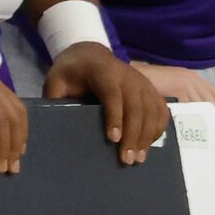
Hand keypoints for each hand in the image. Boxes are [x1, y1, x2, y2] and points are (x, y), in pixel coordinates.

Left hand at [45, 45, 169, 166]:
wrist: (91, 55)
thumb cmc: (71, 72)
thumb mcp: (56, 81)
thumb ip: (55, 99)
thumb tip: (53, 126)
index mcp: (103, 72)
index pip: (112, 95)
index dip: (114, 117)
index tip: (113, 139)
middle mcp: (128, 76)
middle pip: (136, 106)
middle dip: (134, 134)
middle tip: (128, 159)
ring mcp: (143, 82)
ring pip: (152, 110)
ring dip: (147, 135)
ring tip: (139, 158)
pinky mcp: (151, 89)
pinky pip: (161, 110)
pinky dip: (159, 128)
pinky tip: (149, 144)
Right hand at [135, 59, 214, 132]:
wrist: (134, 73)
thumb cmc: (150, 84)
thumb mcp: (173, 91)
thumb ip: (184, 102)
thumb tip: (193, 121)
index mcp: (195, 79)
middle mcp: (195, 79)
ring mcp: (188, 81)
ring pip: (205, 104)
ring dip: (208, 120)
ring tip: (207, 136)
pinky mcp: (179, 85)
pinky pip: (190, 104)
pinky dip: (193, 116)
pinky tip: (192, 128)